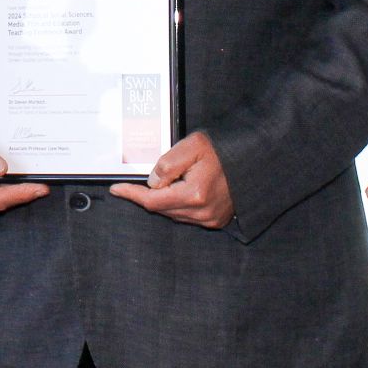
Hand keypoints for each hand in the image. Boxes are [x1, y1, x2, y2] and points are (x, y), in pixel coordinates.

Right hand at [0, 125, 49, 215]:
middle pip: (3, 203)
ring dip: (21, 194)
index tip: (38, 188)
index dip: (19, 194)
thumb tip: (0, 167)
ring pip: (4, 203)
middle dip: (24, 195)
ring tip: (39, 183)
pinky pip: (3, 199)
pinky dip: (15, 191)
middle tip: (45, 185)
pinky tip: (27, 183)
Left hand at [110, 131, 232, 228]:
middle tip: (149, 177)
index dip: (132, 194)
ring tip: (173, 179)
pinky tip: (182, 189)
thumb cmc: (222, 150)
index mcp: (194, 194)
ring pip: (173, 213)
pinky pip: (186, 216)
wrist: (250, 159)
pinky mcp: (215, 221)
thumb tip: (152, 183)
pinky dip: (178, 205)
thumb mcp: (192, 146)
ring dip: (165, 199)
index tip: (117, 189)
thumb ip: (168, 164)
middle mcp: (202, 212)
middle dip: (150, 194)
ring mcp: (209, 219)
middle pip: (161, 208)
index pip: (152, 200)